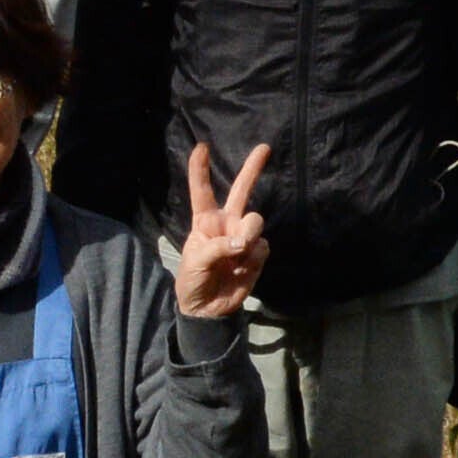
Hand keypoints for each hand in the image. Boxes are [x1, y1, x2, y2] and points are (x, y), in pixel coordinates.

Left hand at [175, 141, 274, 320]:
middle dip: (252, 169)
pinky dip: (252, 258)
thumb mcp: (195, 263)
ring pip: (255, 221)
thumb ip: (217, 248)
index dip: (200, 170)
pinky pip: (261, 247)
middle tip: (264, 148)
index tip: (201, 147)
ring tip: (237, 254)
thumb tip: (242, 243)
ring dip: (248, 234)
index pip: (202, 192)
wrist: (208, 309)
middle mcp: (226, 223)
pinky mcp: (256, 253)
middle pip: (241, 191)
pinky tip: (241, 270)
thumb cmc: (193, 280)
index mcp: (204, 221)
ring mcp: (243, 237)